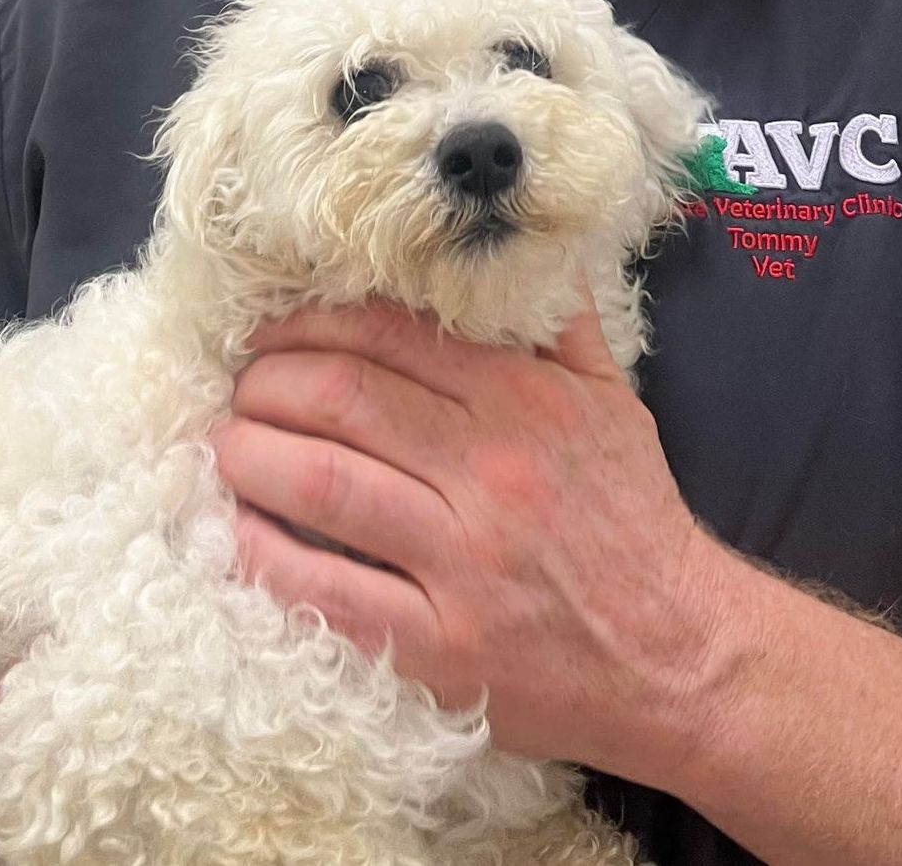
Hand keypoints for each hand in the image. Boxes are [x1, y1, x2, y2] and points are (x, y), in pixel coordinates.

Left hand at [211, 285, 728, 783]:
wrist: (680, 655)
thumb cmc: (634, 518)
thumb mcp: (611, 398)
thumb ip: (558, 318)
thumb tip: (514, 247)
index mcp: (524, 400)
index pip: (389, 334)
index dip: (312, 322)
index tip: (274, 329)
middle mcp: (489, 470)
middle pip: (341, 398)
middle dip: (266, 380)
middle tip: (238, 384)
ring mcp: (460, 562)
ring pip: (321, 482)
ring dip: (248, 453)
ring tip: (220, 443)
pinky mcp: (438, 647)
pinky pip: (326, 590)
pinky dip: (262, 553)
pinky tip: (231, 529)